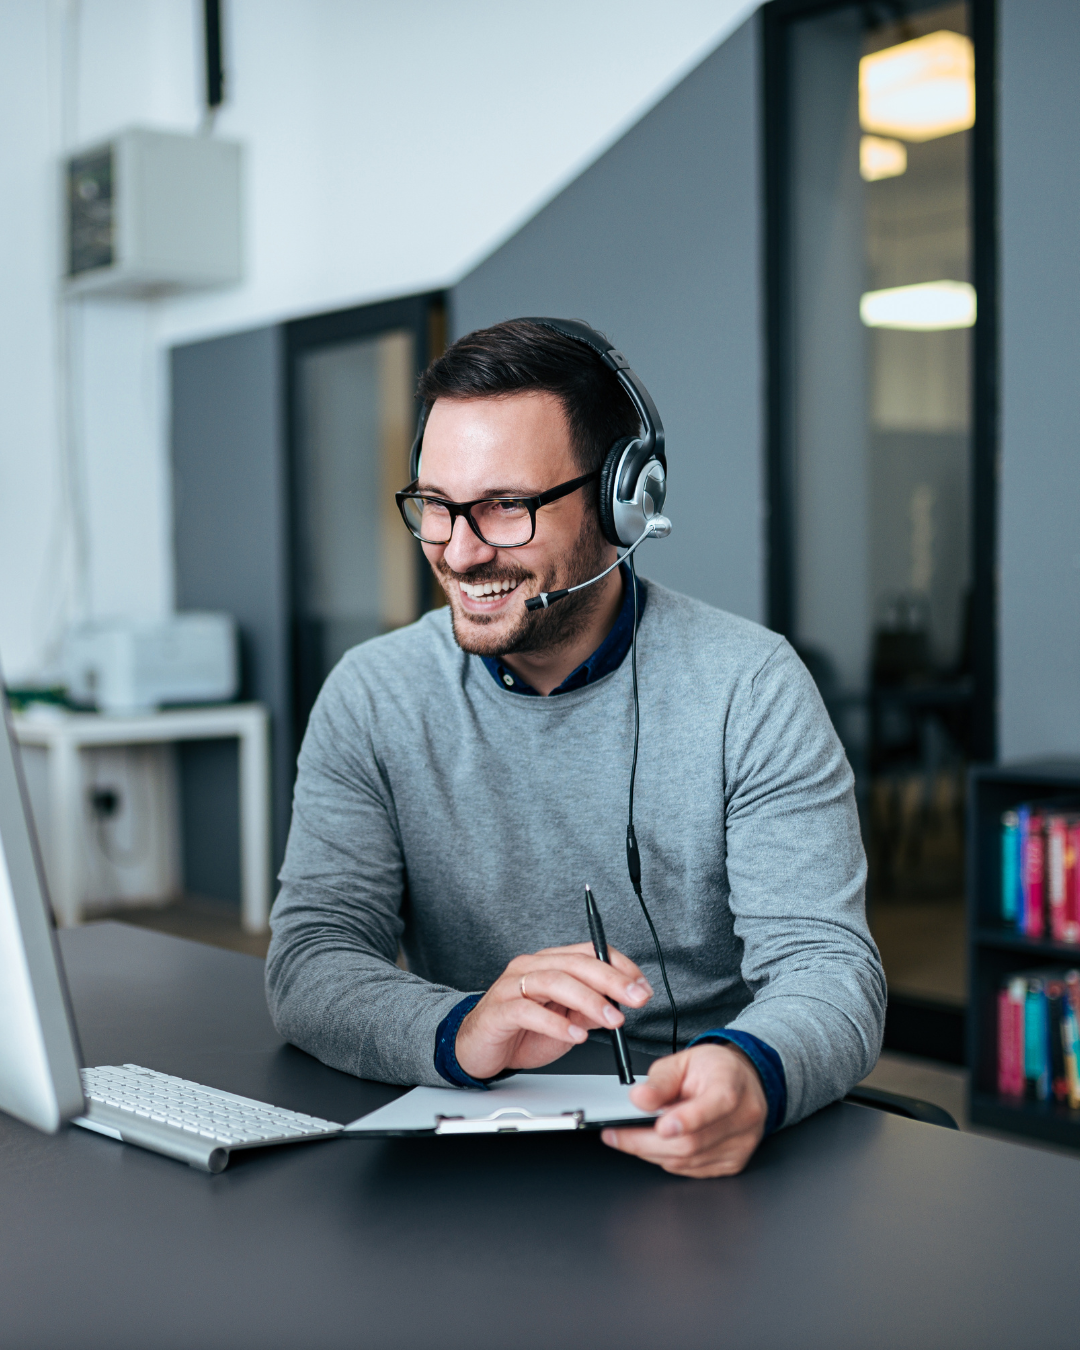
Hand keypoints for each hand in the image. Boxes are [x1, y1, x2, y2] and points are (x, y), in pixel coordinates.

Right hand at [455, 943, 652, 1080]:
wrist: (476, 1049)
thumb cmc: (520, 1031)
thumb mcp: (565, 1022)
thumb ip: (588, 1010)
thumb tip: (620, 1005)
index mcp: (549, 963)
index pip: (589, 952)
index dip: (619, 966)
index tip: (642, 986)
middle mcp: (530, 967)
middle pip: (575, 963)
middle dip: (611, 980)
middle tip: (636, 999)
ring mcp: (512, 986)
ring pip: (555, 981)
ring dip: (589, 1000)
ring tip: (612, 1020)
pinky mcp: (499, 1010)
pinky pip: (528, 1011)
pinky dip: (556, 1024)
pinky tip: (575, 1036)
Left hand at [602, 1043, 767, 1177]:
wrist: (741, 1083)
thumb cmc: (712, 1070)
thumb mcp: (682, 1062)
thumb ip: (660, 1081)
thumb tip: (639, 1100)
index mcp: (731, 1084)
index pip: (716, 1104)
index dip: (688, 1118)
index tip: (661, 1126)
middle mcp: (743, 1117)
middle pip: (694, 1141)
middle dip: (647, 1142)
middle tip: (616, 1135)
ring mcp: (741, 1144)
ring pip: (689, 1160)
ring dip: (652, 1152)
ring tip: (628, 1137)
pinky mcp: (733, 1163)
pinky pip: (692, 1170)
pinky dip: (668, 1159)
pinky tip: (657, 1144)